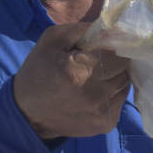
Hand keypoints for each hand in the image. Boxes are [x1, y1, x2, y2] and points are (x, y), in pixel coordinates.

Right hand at [13, 23, 130, 139]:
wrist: (28, 113)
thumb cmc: (39, 70)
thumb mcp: (54, 39)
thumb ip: (86, 29)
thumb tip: (115, 28)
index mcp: (79, 71)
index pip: (118, 54)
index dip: (112, 48)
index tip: (101, 49)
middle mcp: (95, 95)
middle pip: (125, 69)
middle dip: (114, 62)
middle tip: (96, 63)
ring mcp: (103, 112)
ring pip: (125, 84)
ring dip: (114, 78)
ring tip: (93, 78)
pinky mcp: (106, 125)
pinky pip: (120, 100)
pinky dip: (112, 94)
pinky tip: (94, 94)